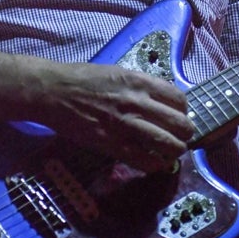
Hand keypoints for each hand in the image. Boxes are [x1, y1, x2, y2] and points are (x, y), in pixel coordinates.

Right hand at [35, 61, 193, 172]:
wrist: (54, 91)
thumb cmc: (83, 79)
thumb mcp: (118, 72)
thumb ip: (141, 86)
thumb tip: (160, 100)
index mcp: (139, 82)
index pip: (180, 99)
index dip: (182, 111)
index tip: (177, 116)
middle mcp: (137, 103)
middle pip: (181, 124)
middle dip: (184, 133)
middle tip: (178, 137)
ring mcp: (125, 125)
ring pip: (169, 145)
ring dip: (174, 151)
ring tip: (169, 152)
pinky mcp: (112, 144)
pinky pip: (145, 161)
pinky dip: (154, 165)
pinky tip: (152, 162)